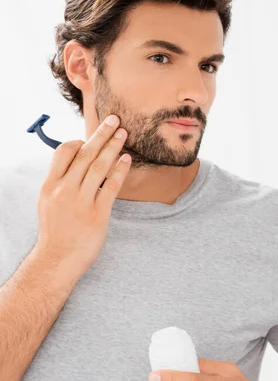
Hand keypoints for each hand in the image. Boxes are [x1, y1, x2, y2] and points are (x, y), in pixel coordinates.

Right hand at [35, 114, 130, 276]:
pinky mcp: (97, 214)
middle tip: (115, 119)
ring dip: (113, 147)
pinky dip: (120, 170)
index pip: (63, 152)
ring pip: (99, 166)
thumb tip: (75, 164)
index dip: (79, 141)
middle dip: (101, 134)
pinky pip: (111, 186)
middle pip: (85, 154)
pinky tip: (127, 159)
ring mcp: (81, 202)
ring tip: (124, 134)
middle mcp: (64, 190)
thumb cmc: (55, 232)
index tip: (91, 137)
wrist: (57, 261)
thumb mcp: (47, 203)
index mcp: (50, 185)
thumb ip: (60, 182)